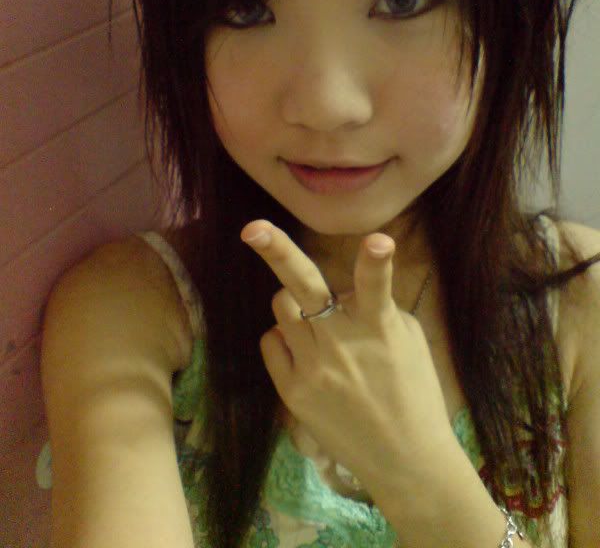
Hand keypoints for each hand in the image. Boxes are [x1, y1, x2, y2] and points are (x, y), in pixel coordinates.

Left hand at [241, 219, 457, 501]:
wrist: (404, 459)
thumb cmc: (413, 391)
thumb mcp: (408, 339)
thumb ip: (375, 306)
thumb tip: (340, 292)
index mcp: (378, 326)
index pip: (376, 284)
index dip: (377, 260)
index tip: (378, 241)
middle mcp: (340, 341)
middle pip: (302, 285)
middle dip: (276, 250)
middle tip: (253, 229)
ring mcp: (312, 366)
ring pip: (281, 305)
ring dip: (296, 303)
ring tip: (315, 322)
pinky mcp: (292, 390)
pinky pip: (272, 341)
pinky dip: (285, 337)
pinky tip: (306, 352)